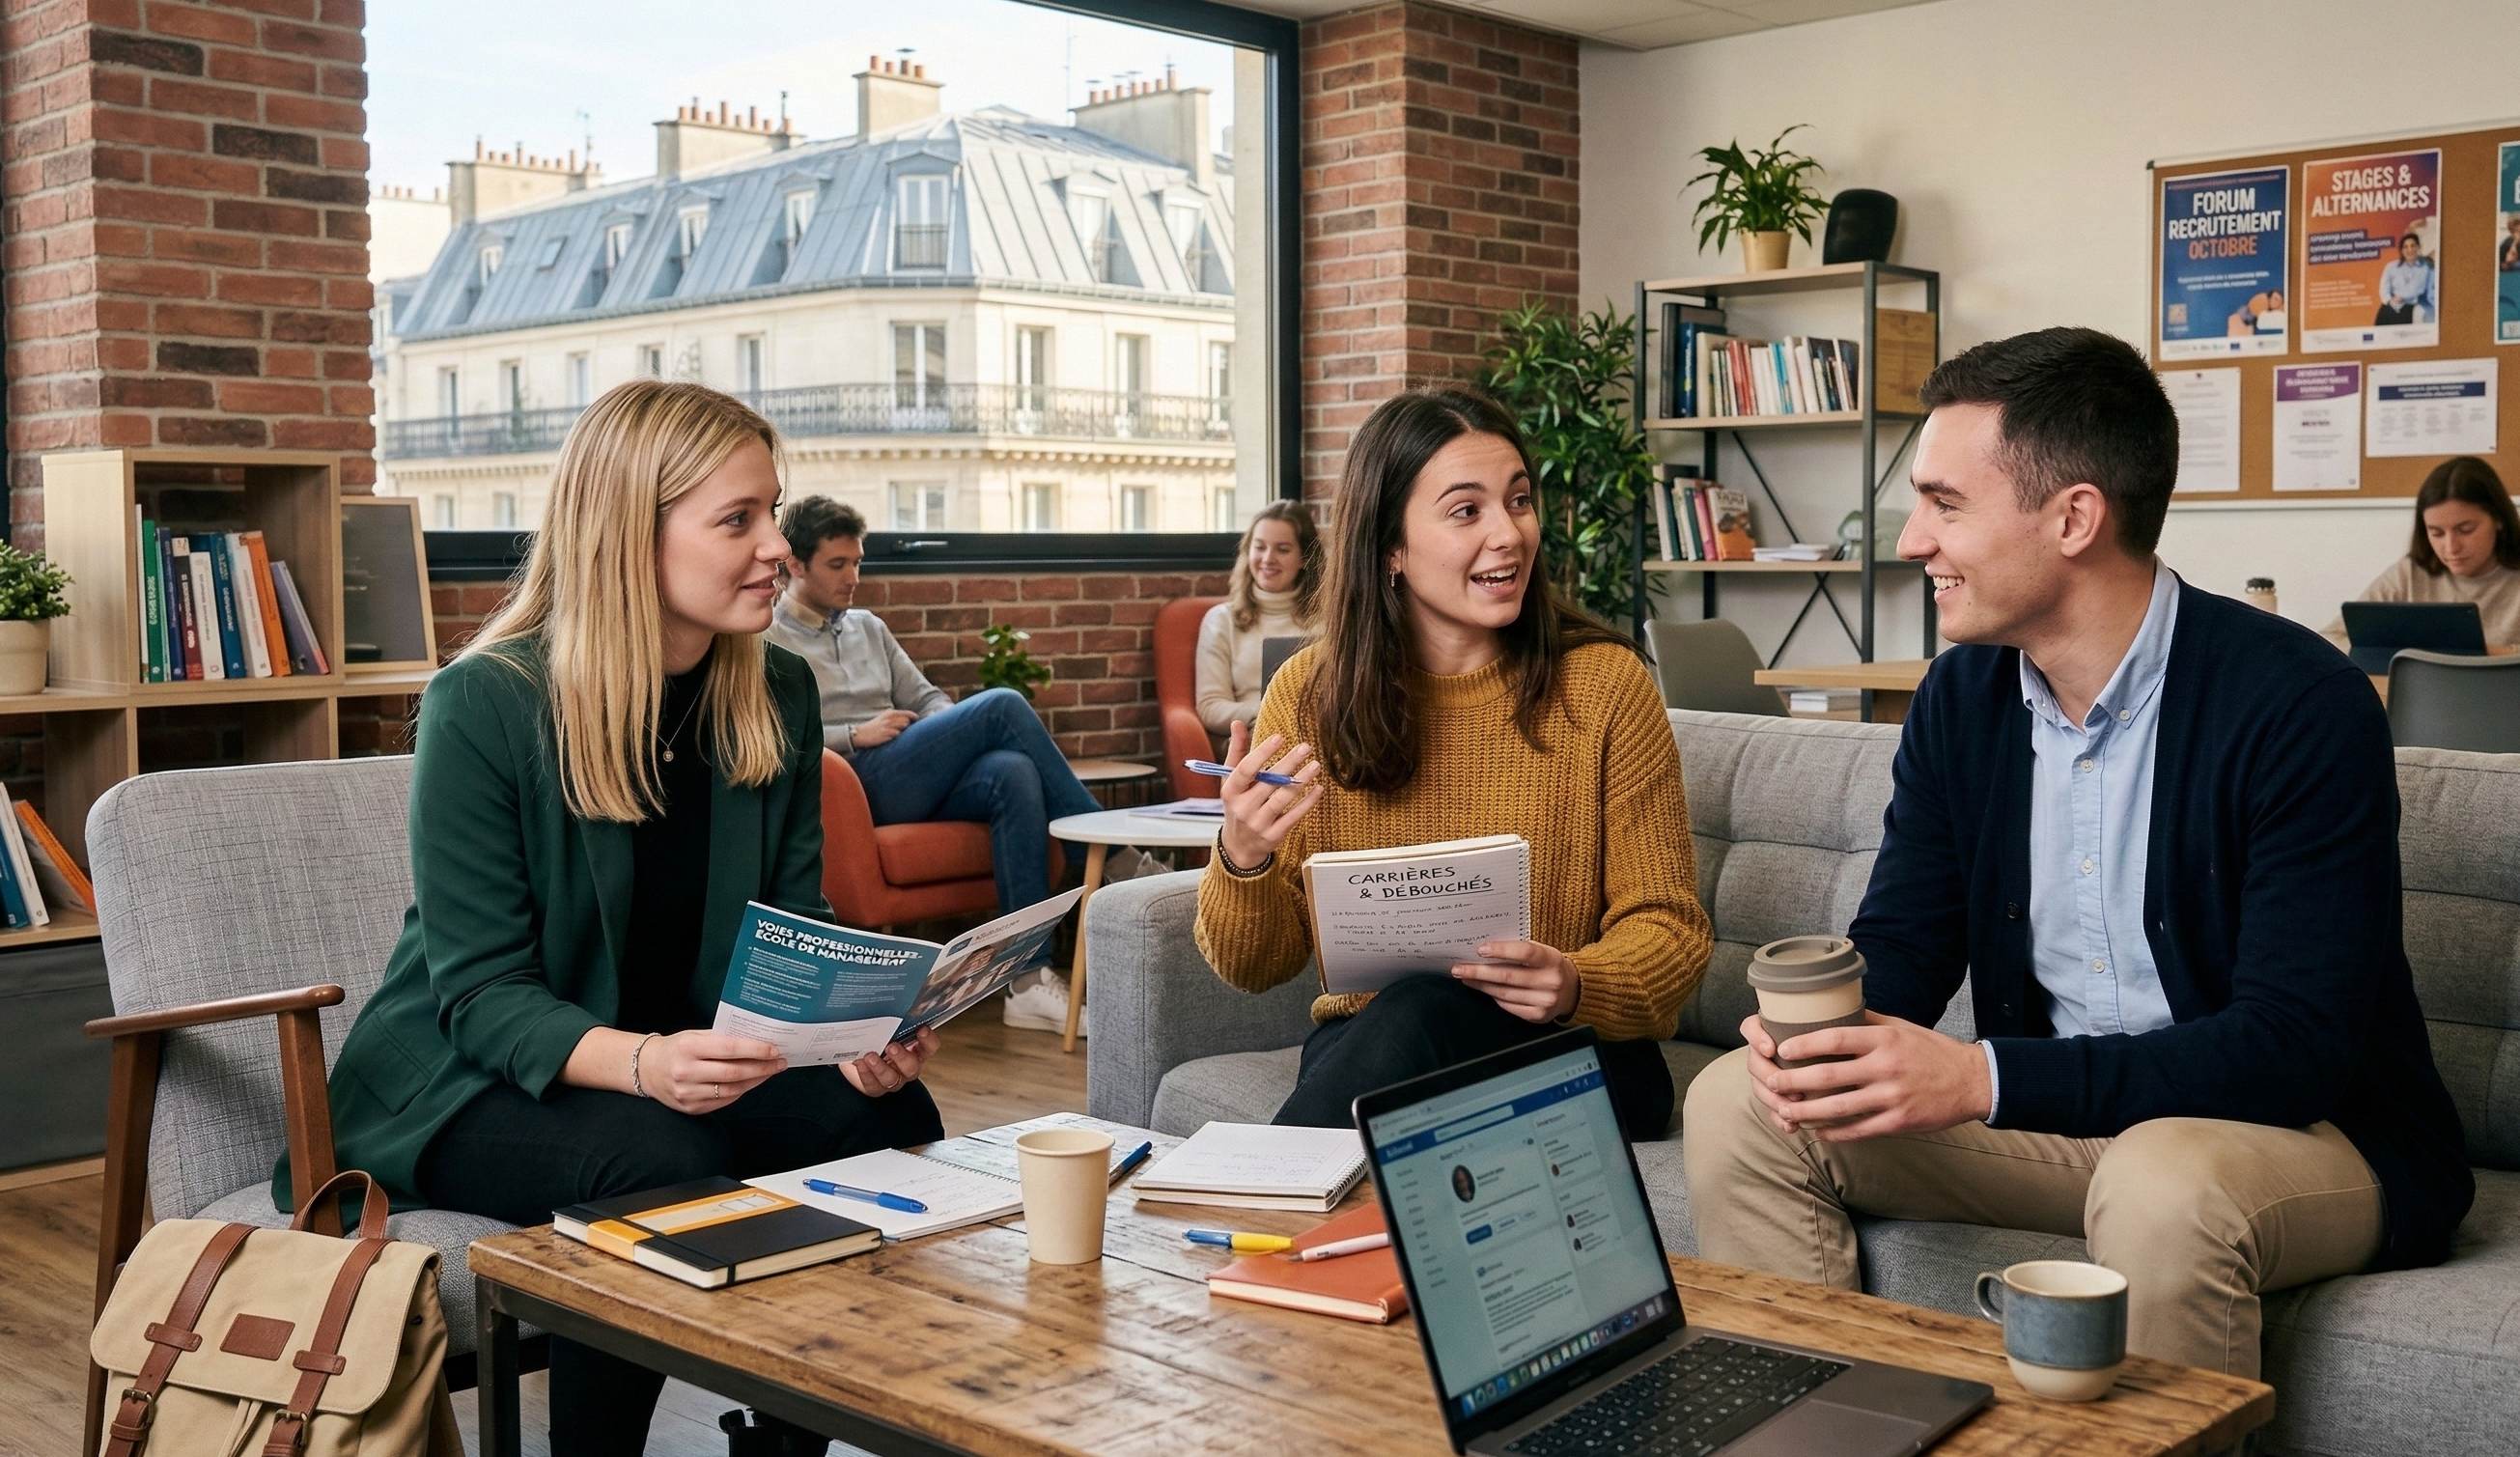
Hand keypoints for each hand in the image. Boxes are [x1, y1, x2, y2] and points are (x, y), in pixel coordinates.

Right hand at [645, 1031, 786, 1113]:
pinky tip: (751, 1082)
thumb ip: (722, 1038)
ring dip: (756, 1081)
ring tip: (770, 1072)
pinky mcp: (690, 1108)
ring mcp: (687, 1093)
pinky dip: (741, 1091)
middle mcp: (686, 1072)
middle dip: (762, 1067)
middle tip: (780, 1062)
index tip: (774, 1049)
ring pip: (732, 1090)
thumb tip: (757, 1041)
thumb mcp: (694, 1035)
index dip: (755, 1050)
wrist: (646, 1069)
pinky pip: (723, 1101)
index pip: (729, 1049)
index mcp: (688, 1048)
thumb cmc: (676, 1048)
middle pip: (734, 1073)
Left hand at [843, 1026, 936, 1097]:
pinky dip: (866, 1073)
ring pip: (892, 1080)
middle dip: (902, 1057)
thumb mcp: (884, 1026)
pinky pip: (873, 1085)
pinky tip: (859, 1062)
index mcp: (915, 1050)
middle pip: (912, 1067)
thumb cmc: (874, 1035)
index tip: (921, 1029)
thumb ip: (891, 1018)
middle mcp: (907, 1067)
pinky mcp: (875, 1088)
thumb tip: (888, 997)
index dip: (928, 1040)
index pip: (930, 1047)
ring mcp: (892, 1080)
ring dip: (881, 1068)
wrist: (853, 1051)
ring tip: (870, 1056)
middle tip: (892, 1046)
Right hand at [852, 709, 917, 749]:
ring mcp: (888, 726)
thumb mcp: (884, 718)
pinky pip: (897, 735)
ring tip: (894, 733)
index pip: (907, 714)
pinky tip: (890, 738)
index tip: (917, 721)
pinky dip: (896, 737)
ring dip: (902, 731)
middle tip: (902, 730)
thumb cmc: (874, 727)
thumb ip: (896, 718)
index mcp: (890, 713)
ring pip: (903, 727)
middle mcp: (889, 718)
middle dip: (907, 725)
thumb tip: (909, 721)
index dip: (914, 717)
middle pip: (907, 721)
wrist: (859, 734)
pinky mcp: (885, 734)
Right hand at [1216, 720, 1324, 868]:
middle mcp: (1242, 808)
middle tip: (1306, 747)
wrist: (1239, 846)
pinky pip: (1294, 816)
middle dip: (1288, 763)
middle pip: (1268, 782)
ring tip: (1315, 765)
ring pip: (1282, 799)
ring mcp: (1258, 824)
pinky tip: (1318, 788)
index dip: (1262, 753)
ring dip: (1301, 780)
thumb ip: (1236, 752)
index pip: (1245, 770)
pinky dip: (1307, 802)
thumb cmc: (1237, 805)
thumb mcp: (1231, 781)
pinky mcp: (1274, 835)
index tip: (1279, 737)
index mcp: (1230, 791)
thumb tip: (1237, 722)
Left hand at [1453, 941, 1577, 1021]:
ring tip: (1467, 978)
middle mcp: (1551, 981)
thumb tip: (1485, 950)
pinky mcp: (1539, 1016)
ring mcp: (1545, 1001)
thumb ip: (1520, 950)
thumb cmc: (1549, 966)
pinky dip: (1495, 997)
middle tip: (1459, 968)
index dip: (1502, 950)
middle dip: (1479, 972)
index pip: (1525, 952)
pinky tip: (1485, 990)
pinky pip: (1509, 1006)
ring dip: (1482, 985)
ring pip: (1504, 993)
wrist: (1573, 989)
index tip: (1480, 949)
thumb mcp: (1543, 952)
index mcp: (1552, 959)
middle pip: (1508, 976)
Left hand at [1737, 1011, 1991, 1142]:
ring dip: (1807, 1112)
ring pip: (1839, 1108)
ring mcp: (1892, 1097)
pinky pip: (1860, 1129)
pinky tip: (1818, 1132)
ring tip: (1785, 1112)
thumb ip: (1868, 1022)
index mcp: (1884, 1040)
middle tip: (1772, 1084)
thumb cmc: (1933, 1051)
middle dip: (1794, 1082)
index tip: (1783, 1049)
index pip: (1835, 1040)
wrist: (1973, 1081)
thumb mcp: (1902, 1027)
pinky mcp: (1899, 1122)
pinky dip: (1836, 1132)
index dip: (1805, 1045)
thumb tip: (1835, 1009)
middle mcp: (1885, 1067)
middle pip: (1829, 1077)